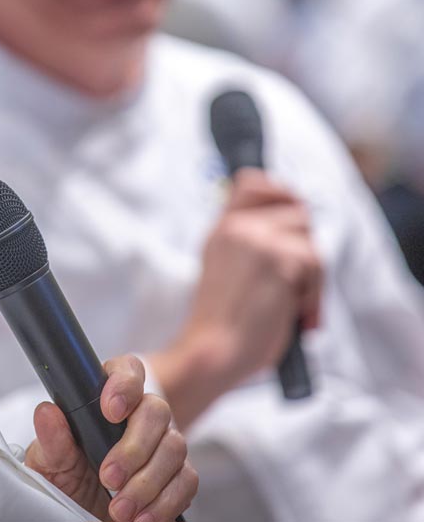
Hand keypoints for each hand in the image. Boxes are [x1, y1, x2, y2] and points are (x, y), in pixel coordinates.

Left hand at [25, 355, 196, 521]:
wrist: (83, 510)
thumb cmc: (67, 475)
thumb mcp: (50, 460)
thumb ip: (52, 438)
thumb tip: (47, 413)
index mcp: (107, 396)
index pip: (127, 371)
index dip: (124, 385)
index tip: (111, 411)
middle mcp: (140, 414)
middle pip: (156, 411)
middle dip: (134, 448)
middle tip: (109, 477)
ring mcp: (163, 443)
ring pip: (174, 448)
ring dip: (147, 483)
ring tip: (119, 508)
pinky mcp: (177, 474)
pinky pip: (186, 481)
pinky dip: (165, 503)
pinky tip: (142, 517)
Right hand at [151, 169, 322, 427]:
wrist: (212, 349)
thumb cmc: (222, 322)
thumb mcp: (225, 269)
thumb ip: (248, 245)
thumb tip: (293, 230)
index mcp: (221, 229)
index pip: (252, 181)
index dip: (279, 192)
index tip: (289, 216)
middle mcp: (237, 227)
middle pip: (296, 212)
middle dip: (304, 247)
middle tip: (296, 283)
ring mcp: (257, 240)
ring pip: (310, 239)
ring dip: (311, 276)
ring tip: (294, 305)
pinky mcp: (279, 260)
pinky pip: (316, 265)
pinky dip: (314, 296)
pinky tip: (296, 316)